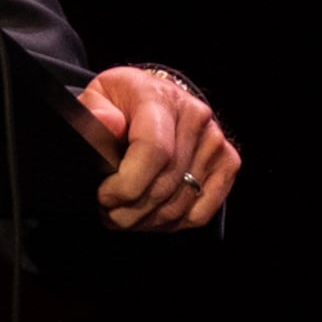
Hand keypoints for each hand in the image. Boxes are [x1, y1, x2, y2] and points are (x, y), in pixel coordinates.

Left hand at [77, 66, 236, 231]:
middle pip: (165, 185)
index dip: (126, 184)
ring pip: (179, 204)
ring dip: (145, 220)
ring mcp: (215, 141)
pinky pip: (200, 212)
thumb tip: (108, 123)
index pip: (154, 151)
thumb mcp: (96, 99)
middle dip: (129, 210)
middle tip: (107, 213)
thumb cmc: (120, 104)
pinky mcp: (228, 162)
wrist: (152, 98)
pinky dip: (170, 223)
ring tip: (121, 216)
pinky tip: (148, 216)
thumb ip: (94, 112)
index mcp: (161, 98)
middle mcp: (196, 117)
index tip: (103, 196)